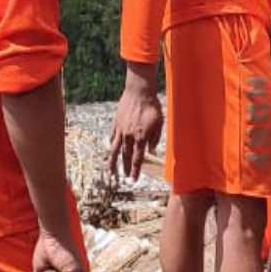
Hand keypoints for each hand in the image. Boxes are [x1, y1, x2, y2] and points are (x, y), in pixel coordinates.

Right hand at [109, 64, 163, 180]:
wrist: (139, 91)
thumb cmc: (152, 106)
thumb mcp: (159, 122)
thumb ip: (155, 138)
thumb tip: (151, 151)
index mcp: (141, 137)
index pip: (138, 159)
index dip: (136, 171)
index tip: (133, 180)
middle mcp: (129, 136)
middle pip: (126, 156)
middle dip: (126, 169)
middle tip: (125, 178)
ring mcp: (120, 130)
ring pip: (115, 150)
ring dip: (113, 162)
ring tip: (112, 171)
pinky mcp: (116, 123)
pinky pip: (112, 137)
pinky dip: (111, 144)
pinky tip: (111, 150)